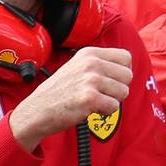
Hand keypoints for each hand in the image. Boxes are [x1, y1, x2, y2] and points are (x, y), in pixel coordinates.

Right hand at [9, 47, 132, 151]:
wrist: (37, 110)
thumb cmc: (59, 91)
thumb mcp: (77, 67)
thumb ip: (100, 64)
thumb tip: (128, 68)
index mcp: (89, 53)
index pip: (126, 57)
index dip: (122, 71)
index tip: (111, 80)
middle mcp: (91, 63)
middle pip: (128, 76)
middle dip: (118, 88)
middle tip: (100, 94)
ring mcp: (90, 80)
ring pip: (123, 92)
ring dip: (111, 101)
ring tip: (93, 101)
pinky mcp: (89, 98)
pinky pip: (114, 107)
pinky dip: (105, 112)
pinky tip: (90, 109)